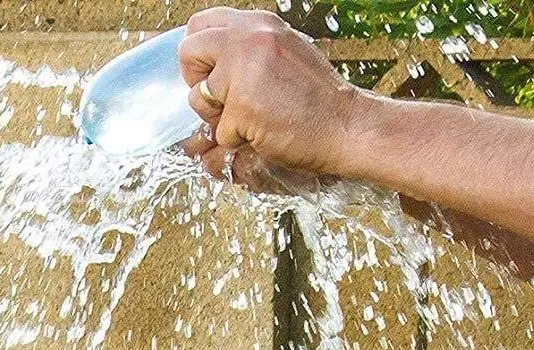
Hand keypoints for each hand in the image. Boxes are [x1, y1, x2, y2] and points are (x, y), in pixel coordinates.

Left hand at [177, 8, 368, 177]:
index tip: (211, 74)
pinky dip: (237, 141)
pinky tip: (264, 132)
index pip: (200, 25)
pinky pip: (219, 133)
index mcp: (258, 24)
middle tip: (219, 100)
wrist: (345, 125)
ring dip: (217, 117)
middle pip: (189, 52)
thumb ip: (249, 50)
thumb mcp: (283, 52)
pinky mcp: (243, 108)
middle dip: (196, 82)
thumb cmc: (316, 98)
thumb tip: (212, 63)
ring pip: (198, 98)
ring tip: (250, 118)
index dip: (199, 54)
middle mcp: (249, 39)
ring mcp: (245, 72)